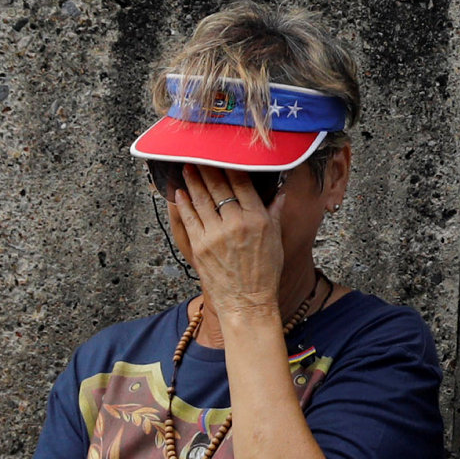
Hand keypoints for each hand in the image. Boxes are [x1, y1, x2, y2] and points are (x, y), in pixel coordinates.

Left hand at [166, 165, 284, 320]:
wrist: (247, 302)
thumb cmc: (265, 273)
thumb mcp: (276, 241)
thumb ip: (274, 214)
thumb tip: (280, 194)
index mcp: (258, 219)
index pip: (242, 184)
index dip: (230, 166)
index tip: (223, 156)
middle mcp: (236, 223)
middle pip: (218, 187)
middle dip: (207, 169)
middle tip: (200, 155)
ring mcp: (216, 234)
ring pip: (201, 199)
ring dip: (193, 181)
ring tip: (188, 168)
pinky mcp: (200, 246)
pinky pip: (189, 218)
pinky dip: (183, 203)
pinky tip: (180, 192)